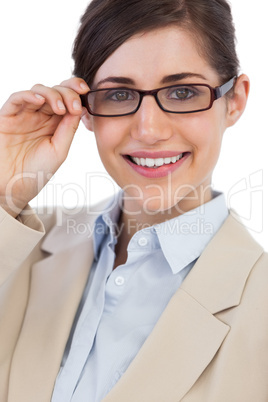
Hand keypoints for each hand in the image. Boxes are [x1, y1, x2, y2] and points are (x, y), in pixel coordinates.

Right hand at [0, 77, 88, 216]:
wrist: (14, 187)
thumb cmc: (37, 171)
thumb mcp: (59, 150)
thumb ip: (68, 128)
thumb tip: (79, 107)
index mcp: (55, 123)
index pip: (67, 100)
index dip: (76, 91)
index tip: (87, 93)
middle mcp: (40, 116)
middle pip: (56, 91)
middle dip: (68, 93)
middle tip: (74, 105)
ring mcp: (24, 114)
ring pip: (39, 90)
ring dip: (52, 94)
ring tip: (60, 109)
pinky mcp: (7, 116)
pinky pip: (17, 98)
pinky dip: (28, 95)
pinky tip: (39, 100)